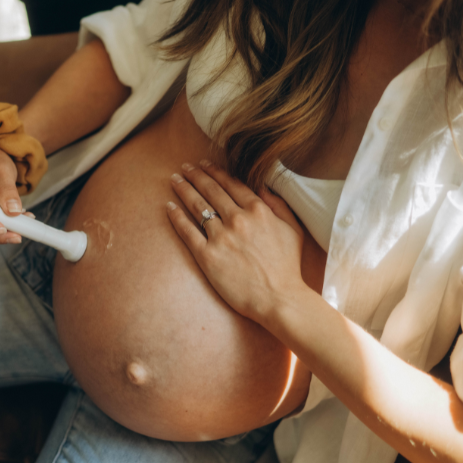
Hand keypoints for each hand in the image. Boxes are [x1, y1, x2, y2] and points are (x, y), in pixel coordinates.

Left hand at [166, 159, 309, 324]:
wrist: (278, 298)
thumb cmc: (288, 267)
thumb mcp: (293, 229)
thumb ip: (278, 205)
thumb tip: (263, 187)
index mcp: (258, 210)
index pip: (231, 184)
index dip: (215, 172)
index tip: (205, 165)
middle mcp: (237, 219)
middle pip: (211, 190)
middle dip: (196, 175)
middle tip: (185, 167)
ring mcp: (220, 237)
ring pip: (197, 206)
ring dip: (184, 190)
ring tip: (174, 180)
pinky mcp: (207, 255)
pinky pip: (187, 231)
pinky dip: (176, 216)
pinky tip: (169, 206)